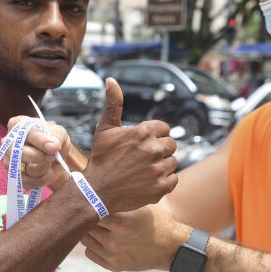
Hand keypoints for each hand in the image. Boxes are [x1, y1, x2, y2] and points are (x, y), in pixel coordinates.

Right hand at [1, 116, 72, 189]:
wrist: (54, 154)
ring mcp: (9, 161)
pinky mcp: (15, 177)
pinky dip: (43, 179)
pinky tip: (47, 171)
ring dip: (44, 168)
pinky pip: (29, 182)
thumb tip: (52, 146)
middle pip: (20, 154)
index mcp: (17, 125)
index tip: (53, 147)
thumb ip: (57, 137)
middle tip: (52, 156)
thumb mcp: (59, 132)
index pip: (26, 133)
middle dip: (40, 157)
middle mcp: (8, 143)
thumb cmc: (52, 138)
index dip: (40, 141)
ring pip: (26, 170)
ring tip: (50, 161)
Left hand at [82, 205, 187, 271]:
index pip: (92, 210)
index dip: (91, 203)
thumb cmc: (156, 220)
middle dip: (90, 217)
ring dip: (89, 231)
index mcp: (122, 222)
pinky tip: (103, 238)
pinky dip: (93, 245)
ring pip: (85, 240)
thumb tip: (99, 187)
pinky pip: (90, 253)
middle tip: (92, 210)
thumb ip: (120, 199)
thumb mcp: (142, 205)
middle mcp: (114, 240)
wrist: (170, 247)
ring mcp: (112, 255)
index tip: (91, 198)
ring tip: (99, 224)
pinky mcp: (112, 266)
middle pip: (87, 225)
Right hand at [83, 78, 177, 213]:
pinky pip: (173, 179)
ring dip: (162, 166)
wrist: (97, 191)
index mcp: (143, 132)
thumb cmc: (101, 158)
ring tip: (143, 171)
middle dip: (159, 150)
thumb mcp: (105, 129)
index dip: (153, 136)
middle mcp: (154, 149)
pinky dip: (163, 182)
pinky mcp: (161, 187)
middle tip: (142, 159)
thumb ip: (113, 104)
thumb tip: (111, 80)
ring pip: (173, 162)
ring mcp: (158, 169)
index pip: (164, 129)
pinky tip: (147, 182)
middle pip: (171, 145)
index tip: (141, 145)